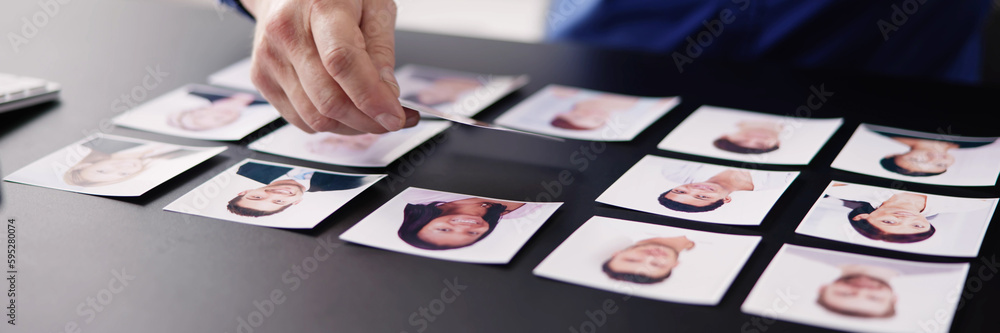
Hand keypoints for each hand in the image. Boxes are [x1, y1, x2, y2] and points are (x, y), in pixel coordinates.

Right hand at [242, 0, 418, 133]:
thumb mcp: (374, 4)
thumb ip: (382, 48)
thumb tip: (387, 94)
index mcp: (319, 7)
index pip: (342, 62)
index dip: (371, 97)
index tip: (395, 117)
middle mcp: (286, 33)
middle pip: (328, 99)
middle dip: (369, 121)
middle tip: (394, 119)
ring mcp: (270, 58)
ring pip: (315, 118)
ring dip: (351, 126)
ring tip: (372, 113)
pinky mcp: (261, 78)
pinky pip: (301, 119)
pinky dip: (330, 124)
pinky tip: (346, 109)